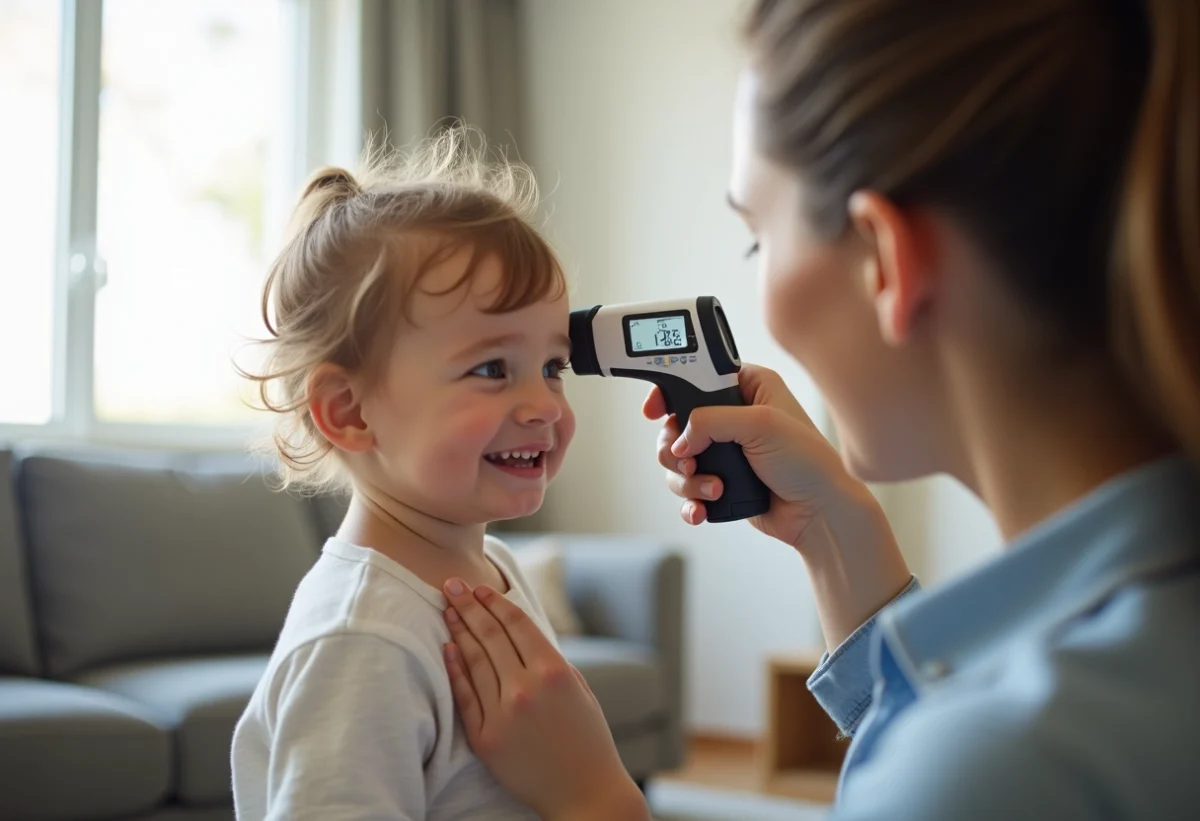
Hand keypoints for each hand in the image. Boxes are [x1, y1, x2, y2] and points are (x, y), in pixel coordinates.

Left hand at [440, 579, 650, 820]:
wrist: (585, 793)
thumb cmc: (587, 738)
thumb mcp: (579, 688)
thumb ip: (549, 659)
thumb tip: (518, 631)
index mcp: (554, 671)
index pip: (516, 624)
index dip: (494, 601)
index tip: (479, 586)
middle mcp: (527, 688)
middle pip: (490, 636)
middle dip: (468, 606)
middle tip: (450, 584)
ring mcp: (504, 714)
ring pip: (474, 661)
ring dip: (458, 631)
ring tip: (446, 609)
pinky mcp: (486, 740)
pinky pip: (466, 697)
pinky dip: (455, 670)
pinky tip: (448, 648)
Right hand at [644, 363, 855, 547]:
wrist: (820, 513)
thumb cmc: (807, 462)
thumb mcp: (762, 425)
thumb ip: (711, 421)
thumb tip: (679, 440)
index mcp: (748, 388)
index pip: (695, 377)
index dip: (670, 391)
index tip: (655, 410)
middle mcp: (733, 417)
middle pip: (676, 424)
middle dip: (675, 447)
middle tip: (688, 461)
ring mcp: (725, 451)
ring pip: (677, 459)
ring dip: (687, 479)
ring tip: (714, 489)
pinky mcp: (721, 481)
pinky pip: (688, 488)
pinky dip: (690, 500)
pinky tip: (702, 509)